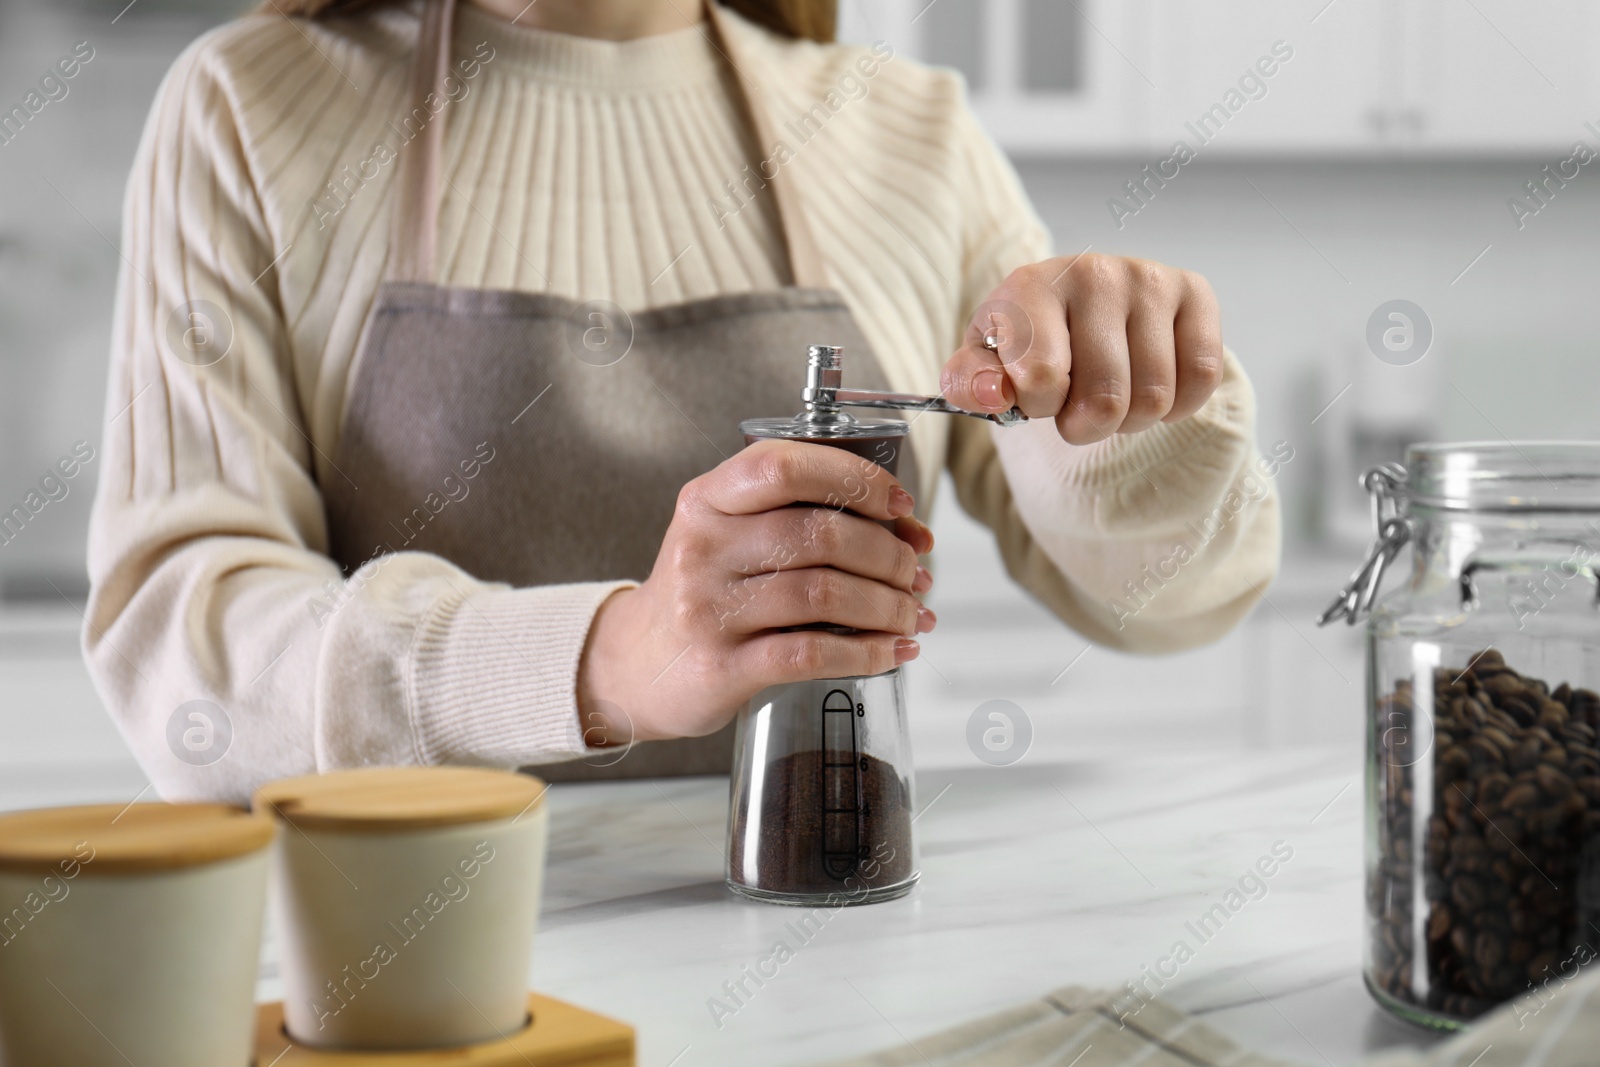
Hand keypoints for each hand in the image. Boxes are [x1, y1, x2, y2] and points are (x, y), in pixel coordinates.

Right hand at [576, 439, 935, 745]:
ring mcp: (709, 609)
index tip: (898, 506)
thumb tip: (910, 533)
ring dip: (886, 606)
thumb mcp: (732, 536)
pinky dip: (866, 653)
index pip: (785, 468)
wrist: (639, 664)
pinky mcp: (722, 666)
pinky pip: (811, 655)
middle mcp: (704, 548)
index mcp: (707, 500)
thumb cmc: (707, 592)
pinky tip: (890, 652)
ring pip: (823, 594)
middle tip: (915, 572)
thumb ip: (806, 519)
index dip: (855, 480)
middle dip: (887, 555)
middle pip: (819, 534)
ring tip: (911, 614)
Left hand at [940, 254, 1223, 444]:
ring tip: (1111, 392)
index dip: (1041, 407)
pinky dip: (1177, 404)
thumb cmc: (1027, 344)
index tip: (1035, 391)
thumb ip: (969, 384)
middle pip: (1105, 399)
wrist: (1075, 311)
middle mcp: (1093, 272)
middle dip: (1087, 424)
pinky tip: (1150, 385)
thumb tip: (991, 394)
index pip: (1043, 381)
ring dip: (1131, 419)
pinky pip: (1201, 378)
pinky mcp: (1193, 292)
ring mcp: (1147, 278)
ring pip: (1154, 397)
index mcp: (1030, 286)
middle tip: (1076, 405)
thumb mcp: (985, 364)